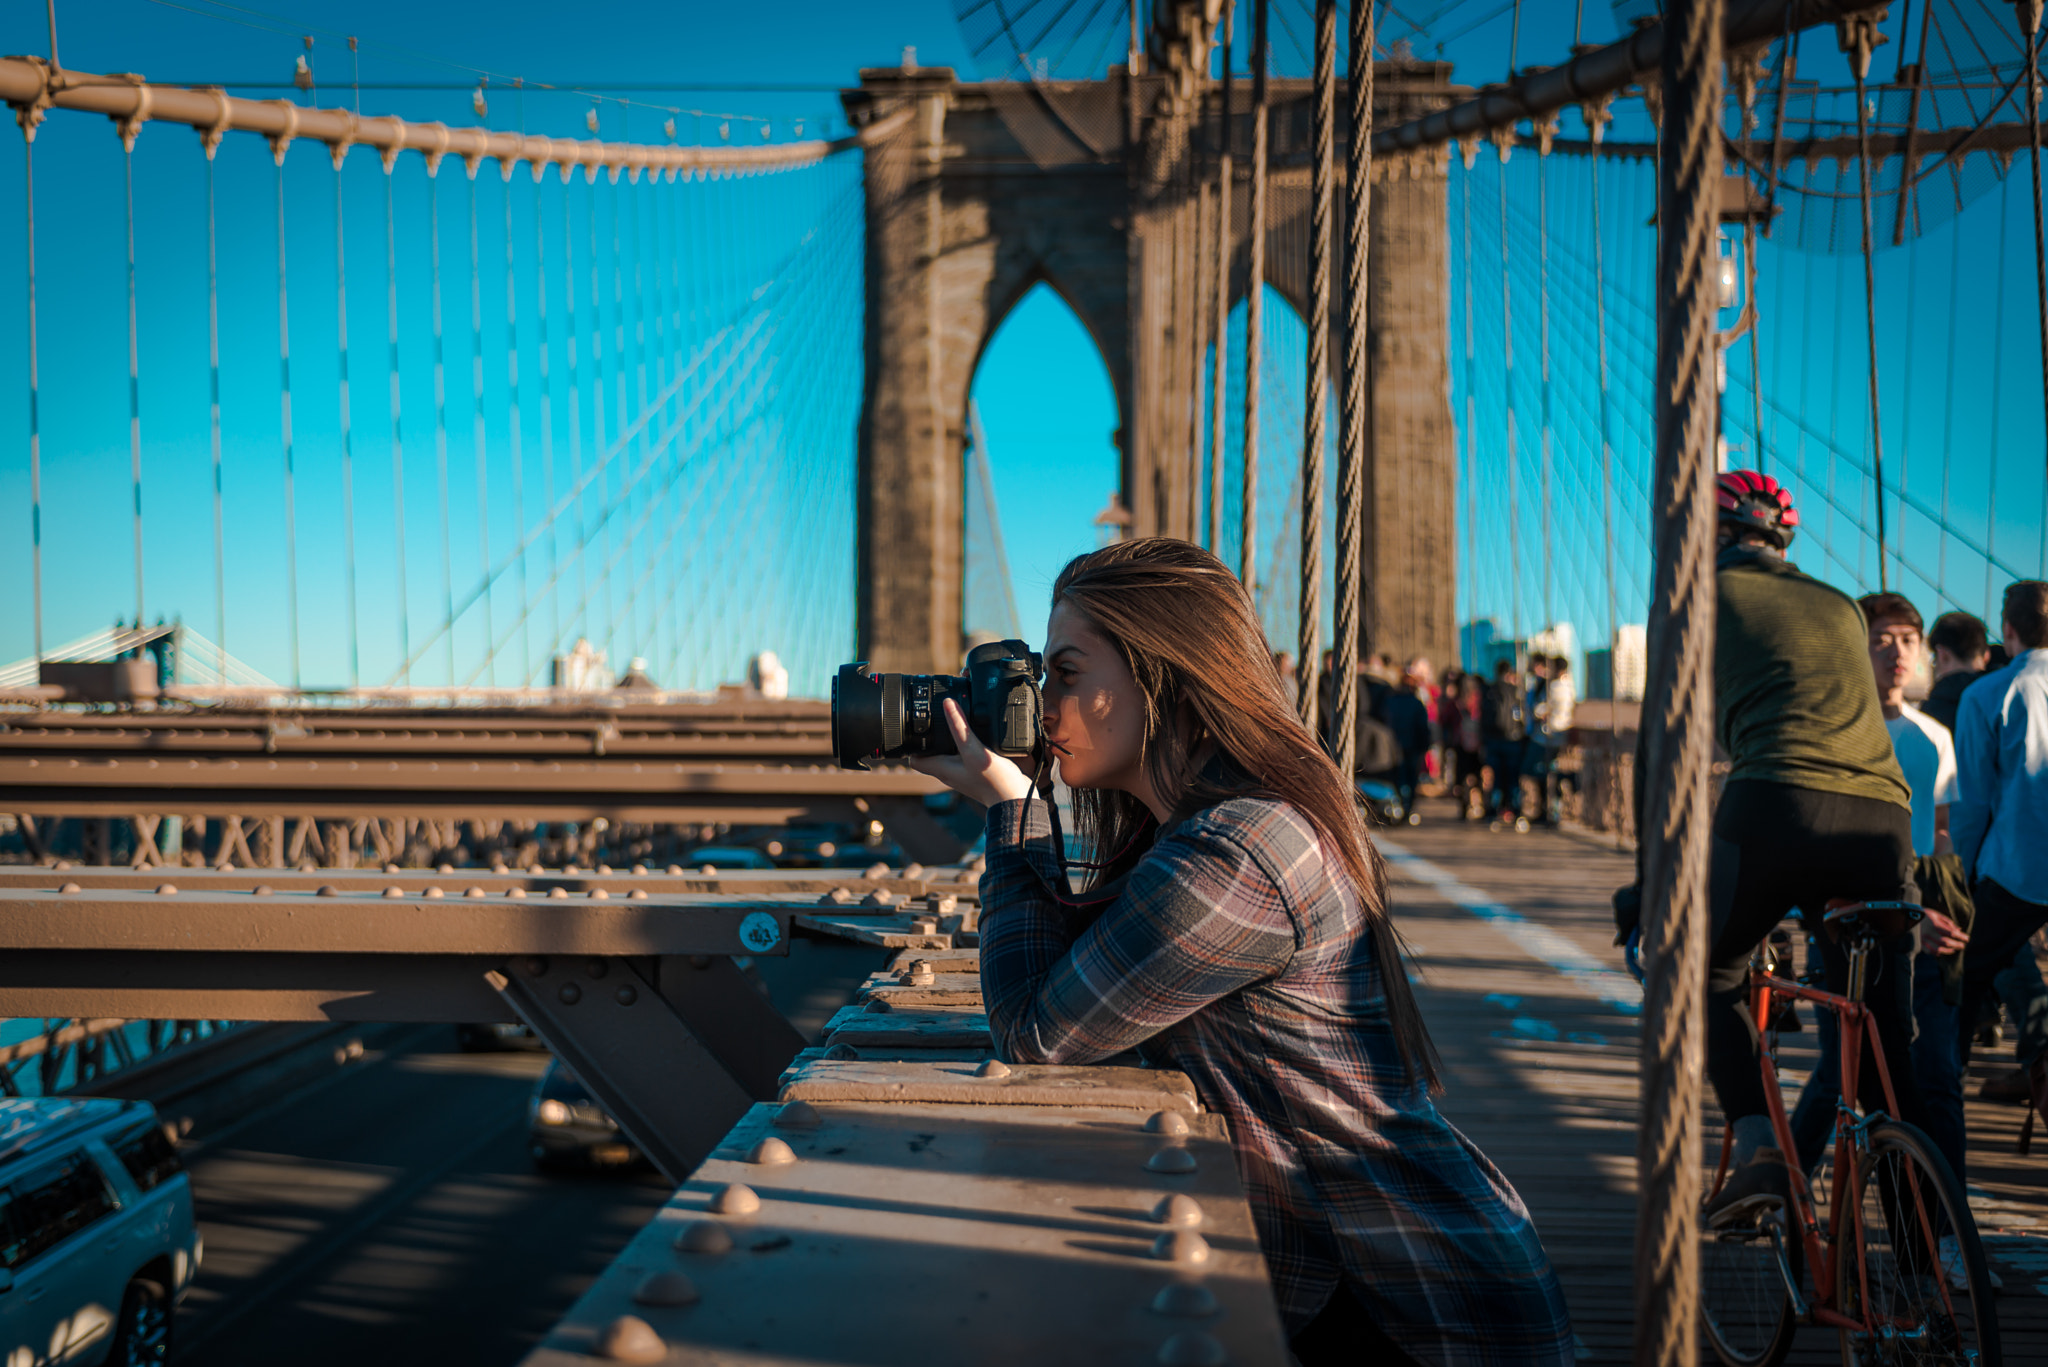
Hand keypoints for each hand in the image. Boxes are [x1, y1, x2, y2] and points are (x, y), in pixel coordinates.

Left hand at [907, 699, 1037, 807]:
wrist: (1015, 799)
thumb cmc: (994, 782)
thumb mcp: (974, 750)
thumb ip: (960, 727)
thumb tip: (948, 704)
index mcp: (942, 769)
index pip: (915, 760)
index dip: (912, 744)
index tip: (915, 728)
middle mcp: (950, 772)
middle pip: (932, 753)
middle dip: (932, 737)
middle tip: (935, 718)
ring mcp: (965, 772)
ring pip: (950, 753)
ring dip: (950, 739)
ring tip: (955, 721)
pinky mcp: (978, 771)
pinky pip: (967, 755)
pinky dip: (968, 744)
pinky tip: (978, 734)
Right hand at [1919, 907, 1968, 956]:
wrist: (1906, 916)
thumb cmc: (1924, 914)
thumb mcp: (1936, 914)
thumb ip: (1948, 922)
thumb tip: (1959, 929)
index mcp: (1934, 924)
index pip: (1951, 932)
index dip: (1961, 937)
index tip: (1967, 939)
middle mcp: (1929, 932)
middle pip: (1946, 942)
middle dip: (1956, 945)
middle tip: (1962, 945)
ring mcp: (1923, 938)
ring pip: (1938, 948)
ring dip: (1948, 951)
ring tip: (1954, 949)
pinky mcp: (1919, 942)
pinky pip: (1929, 951)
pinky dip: (1937, 953)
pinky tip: (1942, 952)